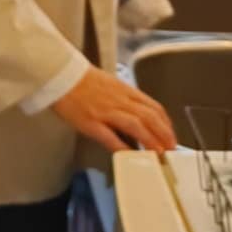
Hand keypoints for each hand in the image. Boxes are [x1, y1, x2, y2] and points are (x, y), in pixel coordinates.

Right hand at [55, 66, 177, 155]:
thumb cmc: (83, 80)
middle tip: (171, 149)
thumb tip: (138, 116)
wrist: (61, 75)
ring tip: (158, 154)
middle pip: (149, 117)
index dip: (166, 123)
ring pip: (136, 126)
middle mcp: (119, 100)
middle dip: (164, 135)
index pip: (154, 107)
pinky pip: (110, 136)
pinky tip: (131, 156)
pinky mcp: (91, 122)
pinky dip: (123, 147)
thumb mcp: (111, 84)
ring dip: (150, 141)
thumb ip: (125, 99)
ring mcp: (105, 111)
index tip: (170, 135)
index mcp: (125, 91)